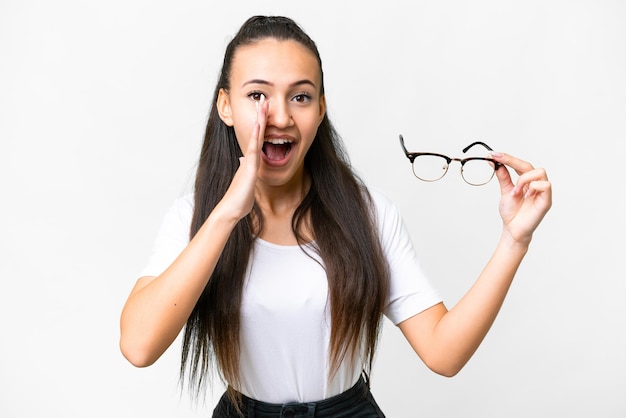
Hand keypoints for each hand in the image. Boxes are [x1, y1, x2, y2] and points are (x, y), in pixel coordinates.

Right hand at [215, 97, 268, 221]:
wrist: (231, 210)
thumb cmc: (239, 199)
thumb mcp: (246, 181)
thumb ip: (245, 169)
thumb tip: (243, 160)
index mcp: (250, 160)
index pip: (258, 138)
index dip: (261, 124)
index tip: (263, 110)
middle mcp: (248, 157)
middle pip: (256, 132)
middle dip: (260, 116)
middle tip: (262, 99)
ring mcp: (249, 161)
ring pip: (255, 136)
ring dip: (259, 120)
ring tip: (262, 104)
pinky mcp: (250, 168)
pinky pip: (254, 148)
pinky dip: (256, 135)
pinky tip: (259, 125)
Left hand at [489, 152, 551, 245]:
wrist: (512, 229)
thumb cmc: (512, 213)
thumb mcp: (505, 191)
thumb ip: (503, 177)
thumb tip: (495, 163)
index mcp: (527, 181)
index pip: (520, 164)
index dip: (508, 158)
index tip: (493, 154)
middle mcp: (536, 184)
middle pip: (529, 165)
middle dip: (511, 161)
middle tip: (497, 160)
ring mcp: (543, 192)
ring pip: (539, 172)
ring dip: (523, 179)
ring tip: (515, 192)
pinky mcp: (546, 201)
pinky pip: (546, 185)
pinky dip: (533, 188)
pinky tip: (526, 197)